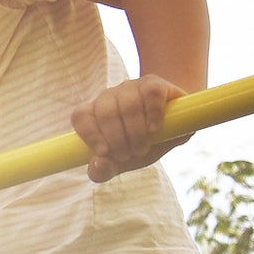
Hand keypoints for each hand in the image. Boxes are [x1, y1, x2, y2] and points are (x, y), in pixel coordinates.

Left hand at [72, 75, 189, 182]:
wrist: (173, 128)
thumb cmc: (139, 145)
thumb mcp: (120, 164)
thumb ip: (103, 170)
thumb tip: (99, 163)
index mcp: (94, 113)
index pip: (80, 116)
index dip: (89, 134)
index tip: (103, 152)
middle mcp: (109, 96)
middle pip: (105, 113)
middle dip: (118, 140)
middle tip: (129, 155)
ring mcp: (131, 87)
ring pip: (128, 104)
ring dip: (136, 132)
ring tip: (143, 147)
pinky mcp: (154, 83)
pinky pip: (151, 94)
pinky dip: (153, 113)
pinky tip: (154, 128)